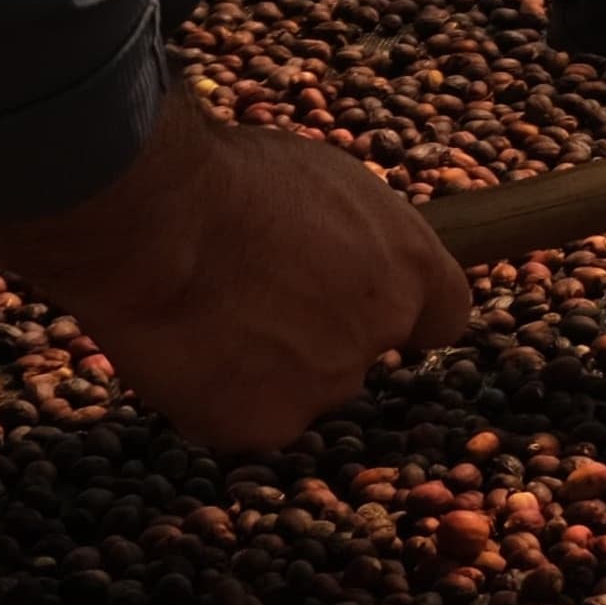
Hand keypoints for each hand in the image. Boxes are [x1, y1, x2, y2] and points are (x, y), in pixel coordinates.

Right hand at [0, 88, 471, 450]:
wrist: (161, 224)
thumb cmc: (233, 179)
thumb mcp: (324, 179)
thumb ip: (353, 232)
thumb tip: (344, 249)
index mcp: (410, 263)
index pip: (444, 314)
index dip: (405, 313)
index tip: (369, 306)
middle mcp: (383, 328)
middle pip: (360, 350)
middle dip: (319, 334)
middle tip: (255, 299)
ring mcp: (328, 382)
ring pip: (300, 386)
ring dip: (264, 365)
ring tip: (209, 313)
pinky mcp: (268, 425)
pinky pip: (244, 417)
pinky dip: (216, 395)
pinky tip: (187, 351)